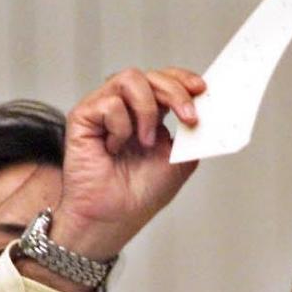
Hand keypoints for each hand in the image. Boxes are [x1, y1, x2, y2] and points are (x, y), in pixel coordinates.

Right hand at [54, 67, 205, 259]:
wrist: (115, 216)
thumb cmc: (141, 193)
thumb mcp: (181, 161)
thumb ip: (192, 134)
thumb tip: (208, 111)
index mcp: (150, 115)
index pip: (165, 81)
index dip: (183, 79)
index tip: (202, 89)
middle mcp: (126, 108)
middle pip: (151, 75)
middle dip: (175, 92)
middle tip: (188, 117)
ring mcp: (104, 109)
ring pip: (130, 79)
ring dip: (147, 110)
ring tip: (146, 141)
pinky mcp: (83, 116)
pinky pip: (109, 103)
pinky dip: (121, 127)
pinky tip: (115, 148)